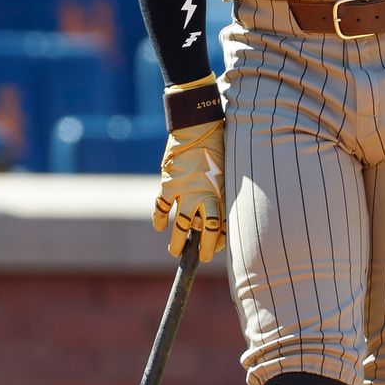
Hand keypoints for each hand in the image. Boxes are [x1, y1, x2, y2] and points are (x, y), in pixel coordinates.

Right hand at [153, 120, 224, 263]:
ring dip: (177, 241)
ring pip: (181, 225)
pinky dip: (158, 218)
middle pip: (205, 229)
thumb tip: (217, 210)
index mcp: (219, 193)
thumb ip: (220, 190)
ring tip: (175, 251)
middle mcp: (203, 196)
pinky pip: (161, 206)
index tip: (219, 246)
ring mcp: (185, 191)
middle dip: (205, 248)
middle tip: (203, 257)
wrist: (197, 127)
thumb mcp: (226, 170)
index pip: (222, 225)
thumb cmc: (217, 147)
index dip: (220, 239)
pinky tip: (158, 226)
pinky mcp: (168, 184)